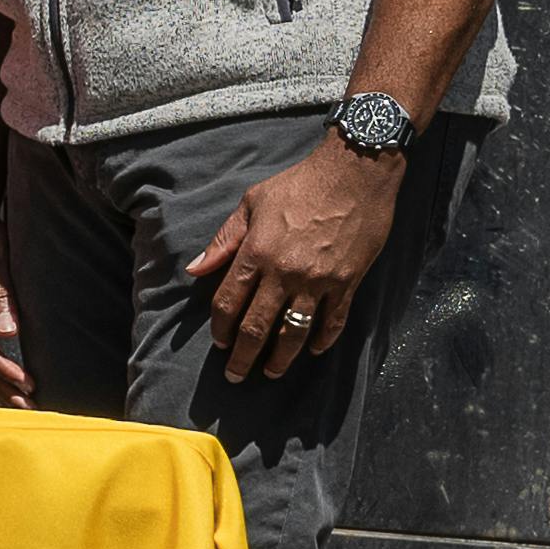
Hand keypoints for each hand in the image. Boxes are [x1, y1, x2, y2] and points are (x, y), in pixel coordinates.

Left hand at [190, 135, 403, 384]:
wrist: (354, 174)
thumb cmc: (299, 184)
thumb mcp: (251, 203)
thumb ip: (224, 240)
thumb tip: (194, 270)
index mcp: (256, 253)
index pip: (229, 302)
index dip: (220, 328)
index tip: (219, 343)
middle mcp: (284, 273)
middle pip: (257, 326)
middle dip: (243, 355)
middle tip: (235, 375)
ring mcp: (318, 281)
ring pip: (294, 332)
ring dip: (280, 358)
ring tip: (271, 372)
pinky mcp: (347, 282)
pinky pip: (333, 321)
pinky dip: (322, 340)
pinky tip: (312, 351)